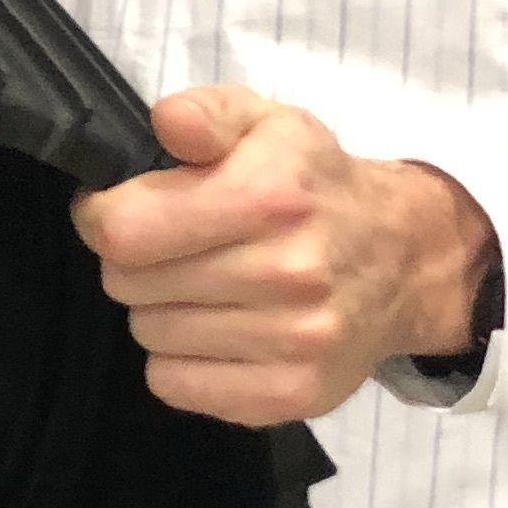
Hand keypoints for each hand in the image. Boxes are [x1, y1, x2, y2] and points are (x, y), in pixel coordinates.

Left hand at [71, 87, 498, 426]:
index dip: (104, 216)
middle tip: (177, 247)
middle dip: (137, 261)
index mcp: (271, 197)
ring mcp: (294, 341)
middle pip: (128, 284)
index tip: (123, 209)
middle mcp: (287, 272)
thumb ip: (207, 112)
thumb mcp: (269, 122)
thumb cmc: (318, 187)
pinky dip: (182, 361)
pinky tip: (219, 330)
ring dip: (161, 310)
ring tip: (205, 286)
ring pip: (149, 335)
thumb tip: (167, 122)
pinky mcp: (291, 394)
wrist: (403, 258)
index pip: (124, 230)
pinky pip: (175, 385)